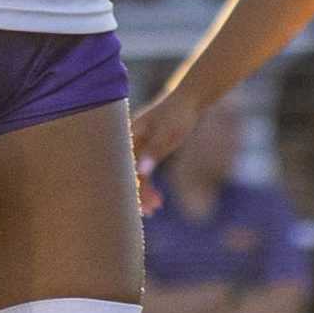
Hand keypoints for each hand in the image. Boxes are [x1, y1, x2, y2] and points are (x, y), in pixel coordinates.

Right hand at [128, 90, 200, 212]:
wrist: (189, 100)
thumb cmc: (178, 115)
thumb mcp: (168, 134)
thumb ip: (154, 152)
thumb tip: (141, 172)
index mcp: (128, 136)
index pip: (124, 168)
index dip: (130, 188)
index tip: (139, 206)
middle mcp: (128, 141)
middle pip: (128, 173)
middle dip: (137, 193)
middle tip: (150, 212)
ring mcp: (136, 145)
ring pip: (135, 174)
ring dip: (144, 191)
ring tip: (157, 207)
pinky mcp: (145, 148)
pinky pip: (142, 171)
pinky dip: (149, 184)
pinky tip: (159, 198)